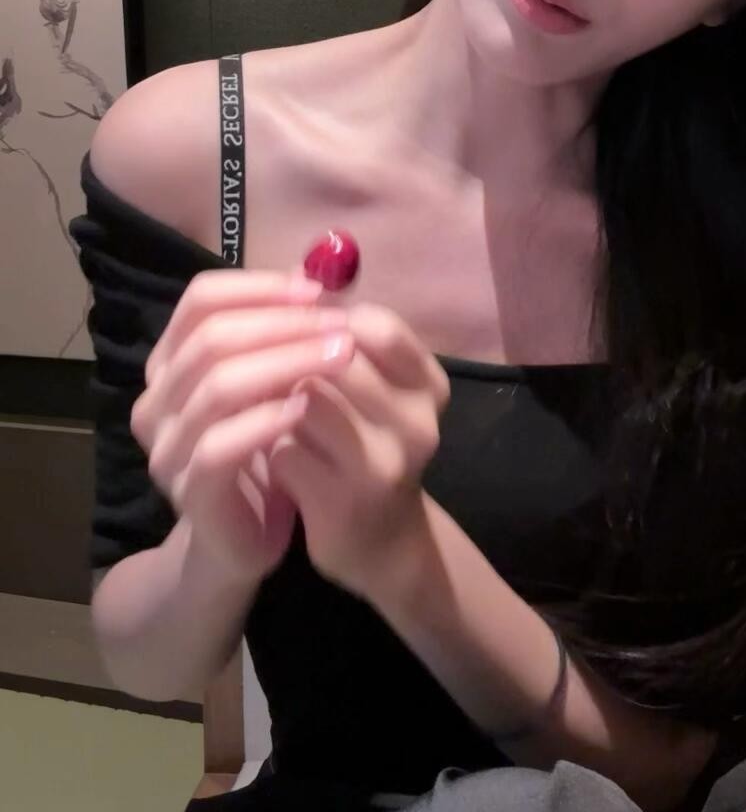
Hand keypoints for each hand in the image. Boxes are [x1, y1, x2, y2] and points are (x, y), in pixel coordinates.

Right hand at [130, 268, 357, 583]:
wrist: (244, 538)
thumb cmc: (264, 448)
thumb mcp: (273, 381)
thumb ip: (282, 332)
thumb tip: (313, 276)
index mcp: (171, 362)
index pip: (201, 301)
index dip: (259, 287)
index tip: (318, 292)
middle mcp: (157, 399)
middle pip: (212, 338)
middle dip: (284, 324)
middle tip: (341, 323)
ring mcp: (166, 447)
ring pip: (218, 385)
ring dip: (286, 362)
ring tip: (342, 355)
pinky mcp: (189, 491)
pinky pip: (221, 445)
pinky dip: (267, 420)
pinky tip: (308, 407)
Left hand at [266, 302, 450, 598]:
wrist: (380, 542)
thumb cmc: (365, 445)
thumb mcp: (374, 387)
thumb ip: (345, 337)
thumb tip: (299, 269)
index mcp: (429, 384)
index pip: (376, 327)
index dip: (325, 320)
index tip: (291, 326)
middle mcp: (418, 424)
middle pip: (337, 361)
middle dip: (288, 357)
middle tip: (252, 357)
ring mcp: (384, 467)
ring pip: (306, 402)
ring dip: (272, 398)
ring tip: (250, 397)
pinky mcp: (344, 505)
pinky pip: (285, 451)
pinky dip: (265, 444)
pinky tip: (260, 448)